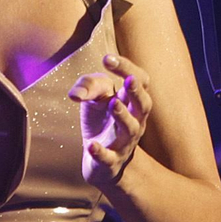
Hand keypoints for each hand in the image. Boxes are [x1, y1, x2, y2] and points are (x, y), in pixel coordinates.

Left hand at [68, 53, 152, 187]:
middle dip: (137, 92)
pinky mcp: (110, 162)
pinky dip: (100, 152)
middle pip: (144, 105)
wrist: (101, 163)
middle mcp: (134, 121)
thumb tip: (76, 95)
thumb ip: (89, 86)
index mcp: (132, 102)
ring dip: (123, 116)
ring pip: (131, 130)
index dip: (127, 68)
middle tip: (129, 80)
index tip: (107, 58)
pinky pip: (109, 158)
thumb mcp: (94, 99)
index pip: (139, 80)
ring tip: (113, 104)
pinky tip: (91, 146)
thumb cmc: (101, 123)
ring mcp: (124, 142)